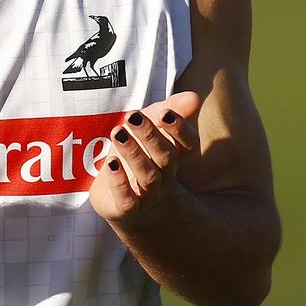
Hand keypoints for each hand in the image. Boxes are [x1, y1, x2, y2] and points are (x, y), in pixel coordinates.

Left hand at [89, 92, 200, 225]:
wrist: (119, 199)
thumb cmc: (138, 155)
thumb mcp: (149, 128)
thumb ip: (168, 110)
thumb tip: (194, 97)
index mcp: (174, 155)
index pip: (188, 145)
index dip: (179, 130)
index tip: (164, 113)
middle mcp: (165, 176)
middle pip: (166, 157)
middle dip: (150, 135)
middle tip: (132, 116)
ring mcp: (147, 195)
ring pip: (148, 176)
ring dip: (133, 153)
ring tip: (118, 133)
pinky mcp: (126, 209)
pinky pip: (127, 199)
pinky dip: (119, 182)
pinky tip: (111, 165)